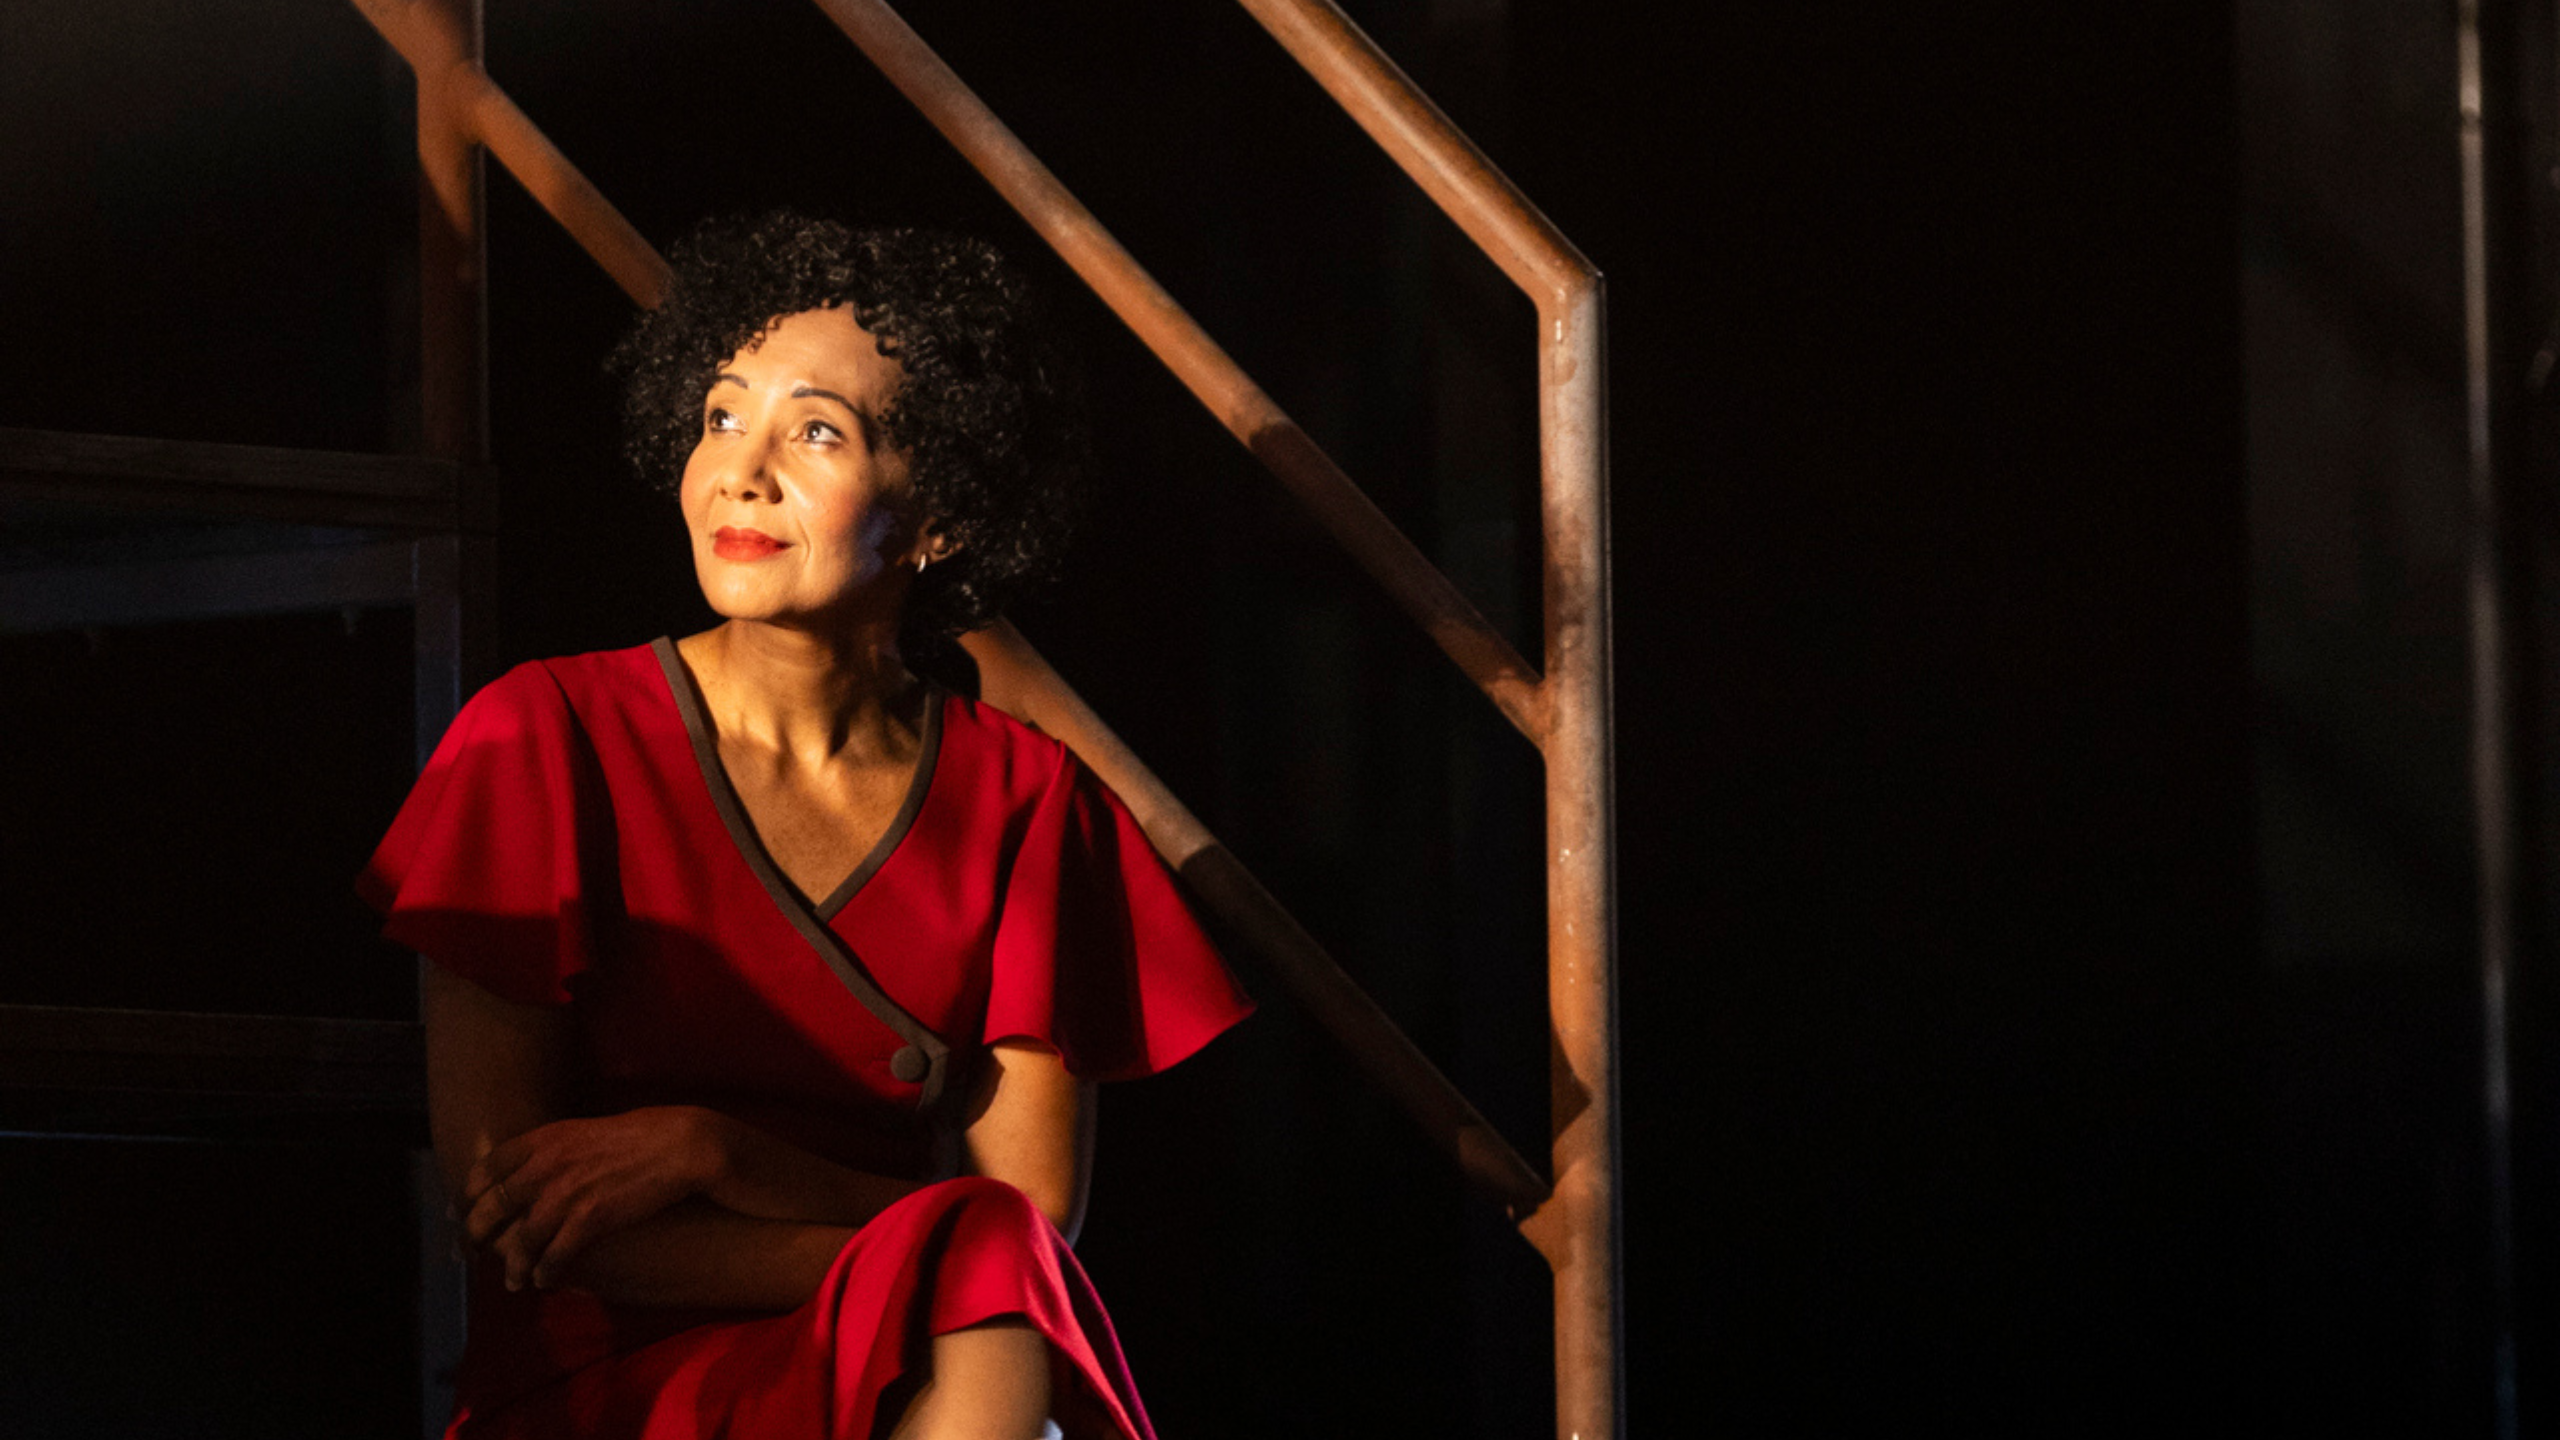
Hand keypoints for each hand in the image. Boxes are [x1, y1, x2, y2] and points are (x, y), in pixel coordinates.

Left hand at [462, 1106, 727, 1290]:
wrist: (682, 1145)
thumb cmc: (640, 1136)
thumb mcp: (585, 1131)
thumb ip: (553, 1150)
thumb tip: (531, 1171)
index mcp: (545, 1139)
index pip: (487, 1168)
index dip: (468, 1195)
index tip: (460, 1212)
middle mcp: (547, 1165)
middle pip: (493, 1207)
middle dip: (476, 1235)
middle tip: (471, 1253)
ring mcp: (567, 1193)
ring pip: (521, 1240)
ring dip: (513, 1266)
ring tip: (513, 1281)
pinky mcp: (591, 1219)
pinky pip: (555, 1255)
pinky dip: (545, 1272)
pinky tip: (543, 1281)